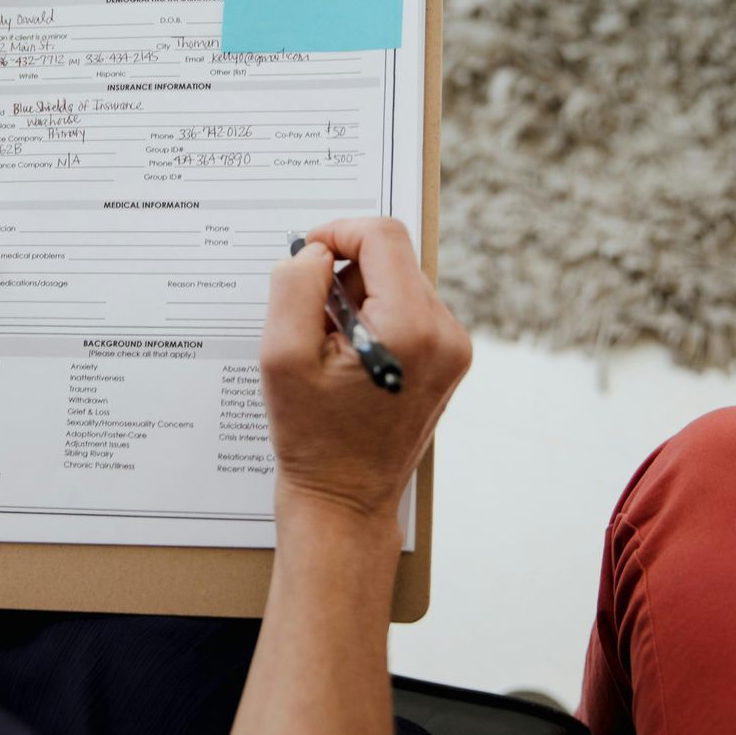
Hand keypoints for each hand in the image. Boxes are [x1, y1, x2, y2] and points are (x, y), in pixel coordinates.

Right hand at [259, 217, 470, 527]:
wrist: (344, 501)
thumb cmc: (311, 438)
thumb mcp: (282, 355)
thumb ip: (295, 285)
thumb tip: (315, 252)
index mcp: (412, 327)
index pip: (381, 235)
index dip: (336, 233)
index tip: (304, 257)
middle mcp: (445, 333)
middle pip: (390, 258)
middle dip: (343, 277)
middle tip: (314, 326)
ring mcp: (453, 349)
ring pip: (398, 282)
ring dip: (357, 301)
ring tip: (332, 352)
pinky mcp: (449, 360)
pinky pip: (408, 310)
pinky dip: (374, 320)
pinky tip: (352, 362)